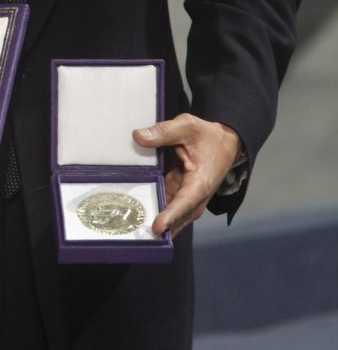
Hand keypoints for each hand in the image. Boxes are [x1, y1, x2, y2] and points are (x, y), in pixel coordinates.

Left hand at [132, 113, 241, 235]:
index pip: (186, 202)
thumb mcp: (187, 126)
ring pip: (173, 214)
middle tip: (139, 234)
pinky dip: (157, 210)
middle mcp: (196, 194)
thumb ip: (163, 131)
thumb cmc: (208, 136)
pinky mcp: (180, 192)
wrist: (224, 142)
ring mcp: (188, 195)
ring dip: (159, 222)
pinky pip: (168, 204)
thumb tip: (138, 136)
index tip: (158, 227)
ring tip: (136, 229)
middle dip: (163, 227)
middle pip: (179, 216)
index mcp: (201, 181)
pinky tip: (139, 212)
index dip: (172, 215)